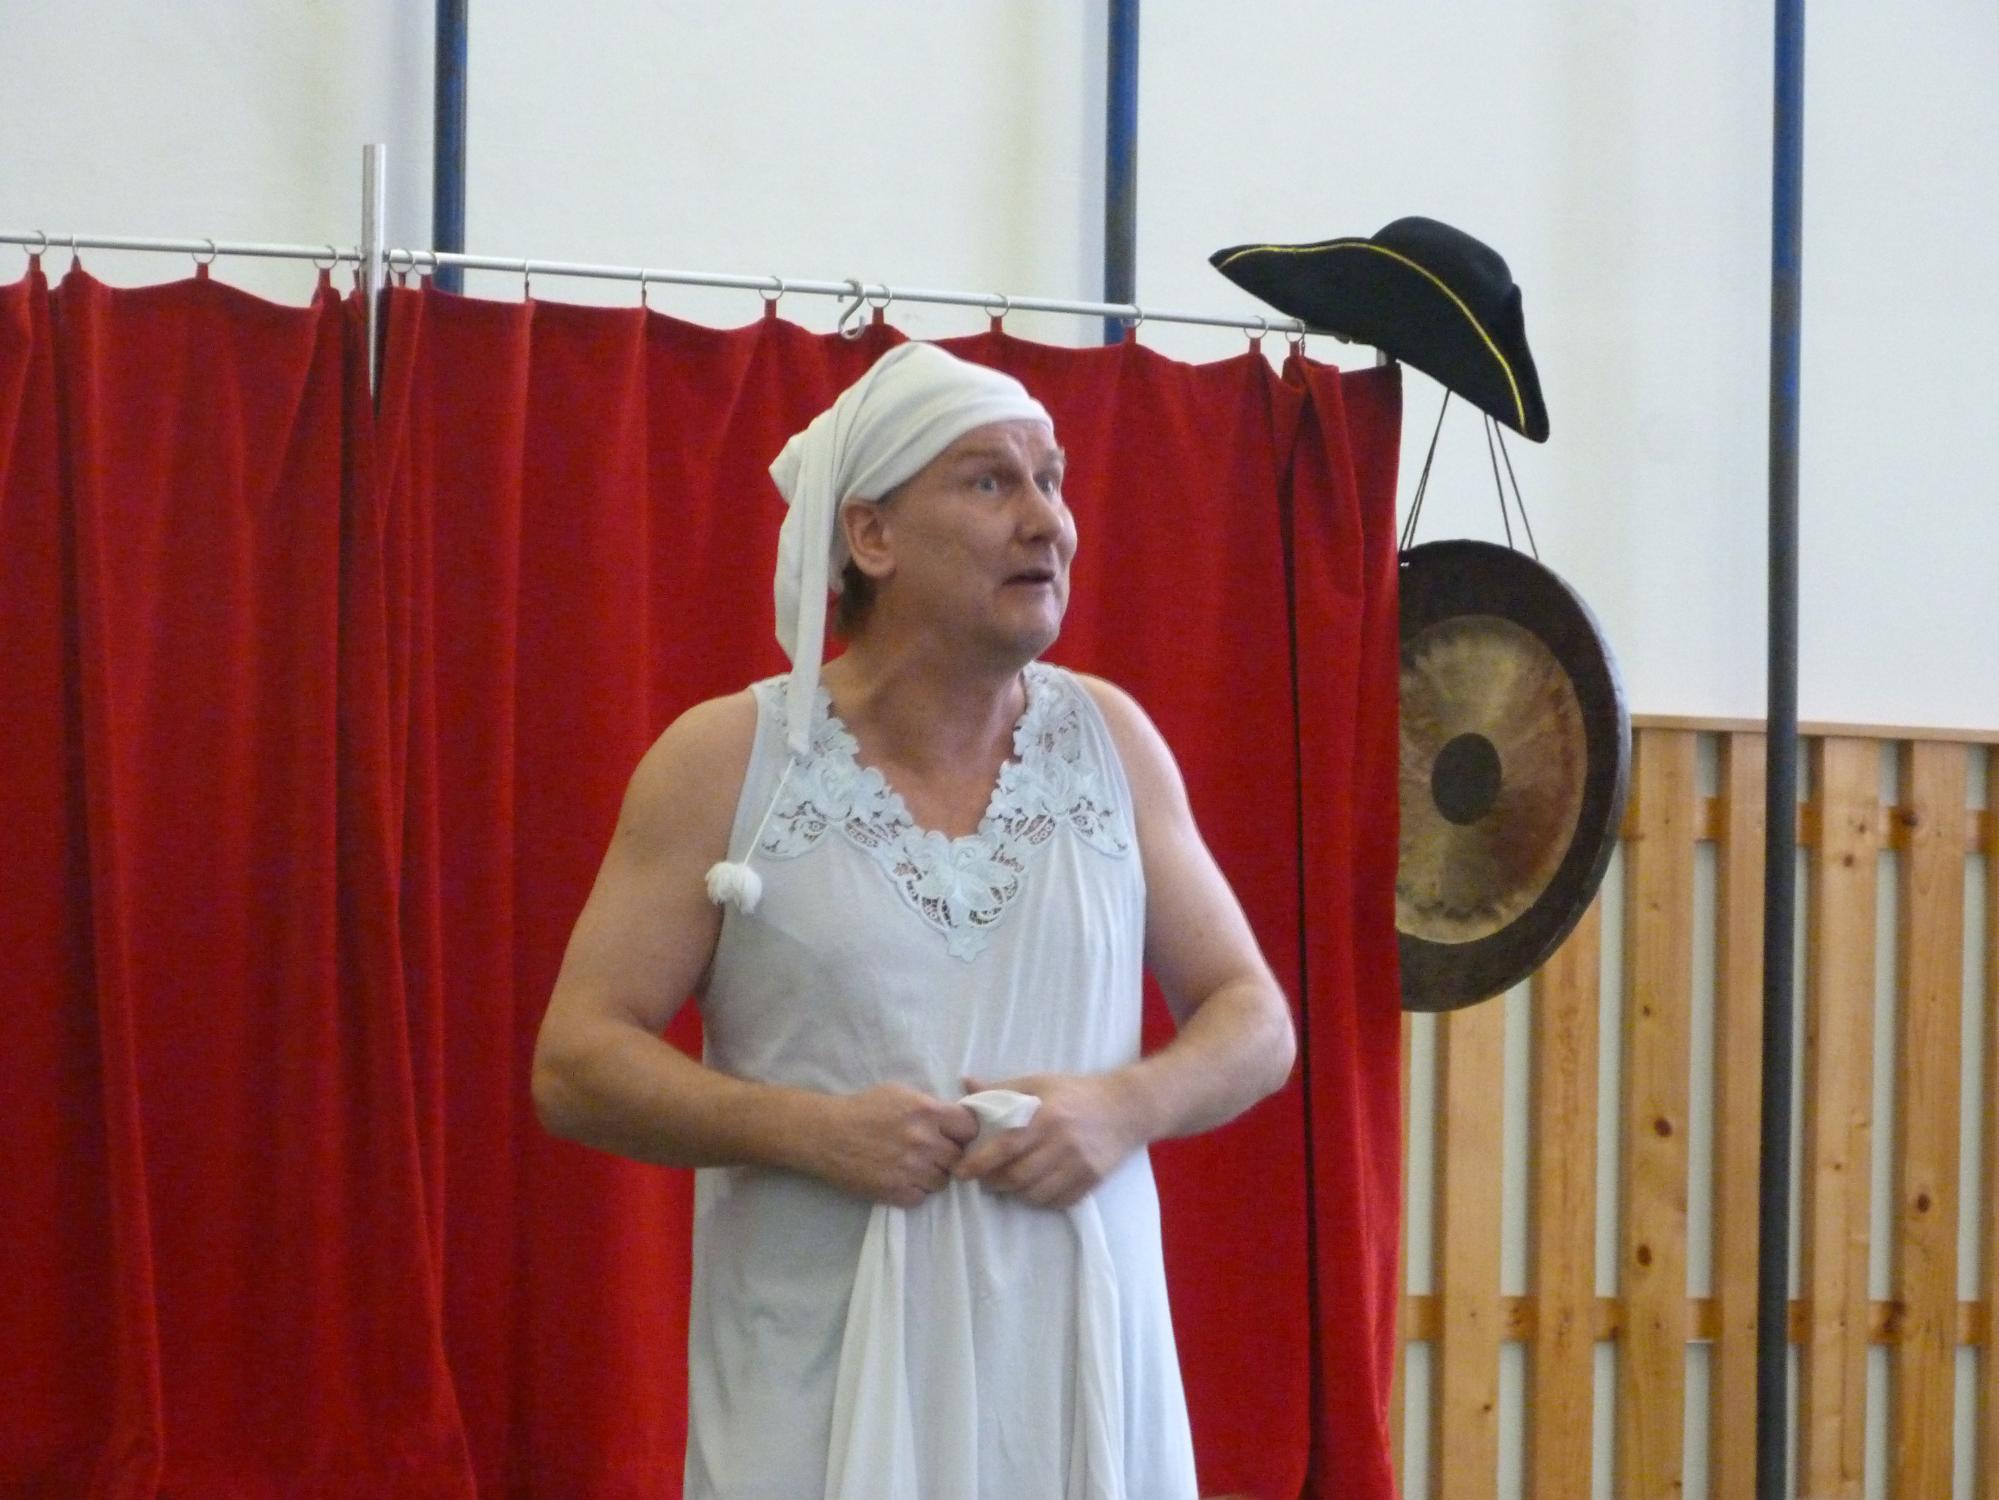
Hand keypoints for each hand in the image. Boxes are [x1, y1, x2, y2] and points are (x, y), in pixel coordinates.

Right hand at [803, 1084, 979, 1207]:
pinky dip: (916, 1190)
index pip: (970, 1128)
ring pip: (943, 1181)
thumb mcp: (900, 1092)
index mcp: (927, 1112)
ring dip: (934, 1175)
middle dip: (950, 1155)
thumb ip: (930, 1105)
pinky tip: (903, 1179)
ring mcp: (911, 1169)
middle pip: (959, 1157)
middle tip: (935, 1152)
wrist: (826, 1134)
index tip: (955, 1134)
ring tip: (917, 1167)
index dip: (964, 1132)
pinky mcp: (896, 1192)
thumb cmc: (862, 1108)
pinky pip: (922, 1197)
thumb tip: (954, 1118)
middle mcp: (924, 1141)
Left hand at [953, 1072, 1143, 1208]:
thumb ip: (1001, 1089)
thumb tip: (966, 1084)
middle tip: (984, 1179)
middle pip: (1017, 1176)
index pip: (1005, 1146)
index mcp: (1045, 1116)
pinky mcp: (1092, 1180)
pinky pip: (1058, 1201)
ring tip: (1007, 1183)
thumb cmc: (1074, 1093)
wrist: (1124, 1108)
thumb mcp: (1038, 1083)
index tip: (962, 1171)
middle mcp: (1062, 1143)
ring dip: (1015, 1193)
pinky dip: (1041, 1200)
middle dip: (993, 1182)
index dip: (979, 1162)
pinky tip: (1034, 1188)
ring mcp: (1079, 1164)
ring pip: (1035, 1193)